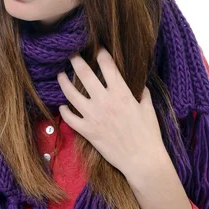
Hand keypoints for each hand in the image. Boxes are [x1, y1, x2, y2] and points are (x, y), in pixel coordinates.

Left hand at [57, 47, 165, 176]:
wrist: (142, 160)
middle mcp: (104, 101)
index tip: (97, 48)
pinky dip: (64, 110)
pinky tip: (62, 106)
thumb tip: (137, 81)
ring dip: (63, 82)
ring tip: (60, 75)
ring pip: (71, 94)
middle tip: (70, 54)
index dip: (101, 53)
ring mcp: (93, 116)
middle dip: (76, 61)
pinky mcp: (87, 130)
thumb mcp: (148, 108)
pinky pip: (69, 118)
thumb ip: (141, 92)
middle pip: (84, 74)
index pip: (107, 66)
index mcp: (121, 93)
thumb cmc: (149, 134)